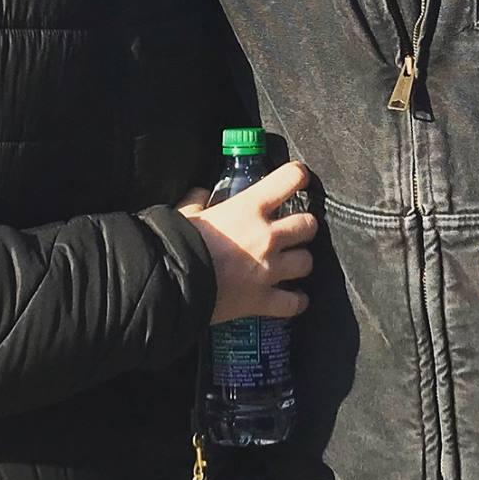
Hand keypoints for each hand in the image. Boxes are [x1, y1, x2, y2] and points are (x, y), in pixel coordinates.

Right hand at [177, 164, 317, 323]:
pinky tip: (293, 298)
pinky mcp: (263, 300)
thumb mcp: (186, 213)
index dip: (298, 176)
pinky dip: (296, 301)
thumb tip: (199, 193)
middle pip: (308, 225)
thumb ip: (197, 200)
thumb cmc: (175, 244)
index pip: (290, 179)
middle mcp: (267, 236)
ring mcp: (269, 269)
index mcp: (249, 208)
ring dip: (301, 262)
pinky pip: (294, 303)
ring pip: (307, 262)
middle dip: (304, 227)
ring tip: (292, 264)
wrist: (170, 284)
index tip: (299, 179)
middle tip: (294, 230)